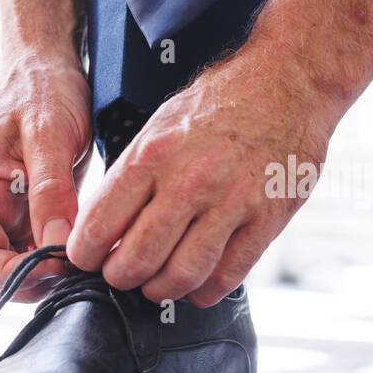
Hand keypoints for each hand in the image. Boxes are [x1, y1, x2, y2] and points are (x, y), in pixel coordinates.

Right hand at [0, 58, 90, 300]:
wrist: (48, 67)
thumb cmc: (40, 90)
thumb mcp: (47, 135)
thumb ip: (50, 191)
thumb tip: (57, 245)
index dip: (14, 275)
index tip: (57, 268)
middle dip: (33, 281)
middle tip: (78, 269)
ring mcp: (8, 214)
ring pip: (19, 268)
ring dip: (49, 274)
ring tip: (87, 260)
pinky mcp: (33, 213)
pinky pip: (40, 251)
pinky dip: (61, 258)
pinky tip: (87, 249)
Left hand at [67, 51, 335, 306]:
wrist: (287, 82)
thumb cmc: (222, 102)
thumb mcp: (161, 125)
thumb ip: (134, 175)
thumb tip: (105, 222)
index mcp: (153, 155)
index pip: (100, 224)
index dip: (85, 254)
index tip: (88, 261)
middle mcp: (189, 181)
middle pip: (138, 259)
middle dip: (121, 278)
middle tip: (123, 277)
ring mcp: (231, 203)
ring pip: (182, 274)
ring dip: (162, 290)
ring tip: (158, 285)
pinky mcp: (266, 219)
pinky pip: (228, 274)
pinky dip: (206, 291)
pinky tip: (198, 286)